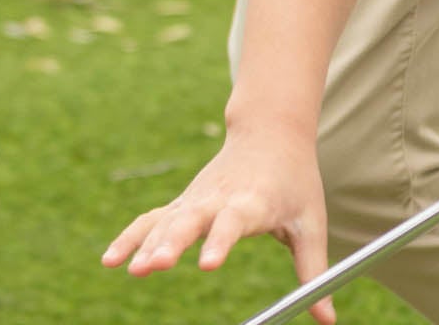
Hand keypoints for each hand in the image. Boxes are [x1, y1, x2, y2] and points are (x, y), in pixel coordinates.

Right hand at [101, 117, 332, 319]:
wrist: (271, 132)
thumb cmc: (295, 182)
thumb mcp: (311, 221)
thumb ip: (314, 271)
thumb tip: (328, 319)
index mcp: (253, 201)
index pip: (234, 221)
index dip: (221, 240)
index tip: (208, 264)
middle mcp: (220, 197)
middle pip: (192, 218)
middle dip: (173, 242)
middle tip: (158, 266)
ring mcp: (197, 198)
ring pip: (167, 219)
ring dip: (148, 244)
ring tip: (130, 270)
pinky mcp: (184, 203)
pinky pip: (152, 219)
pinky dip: (131, 236)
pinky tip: (110, 260)